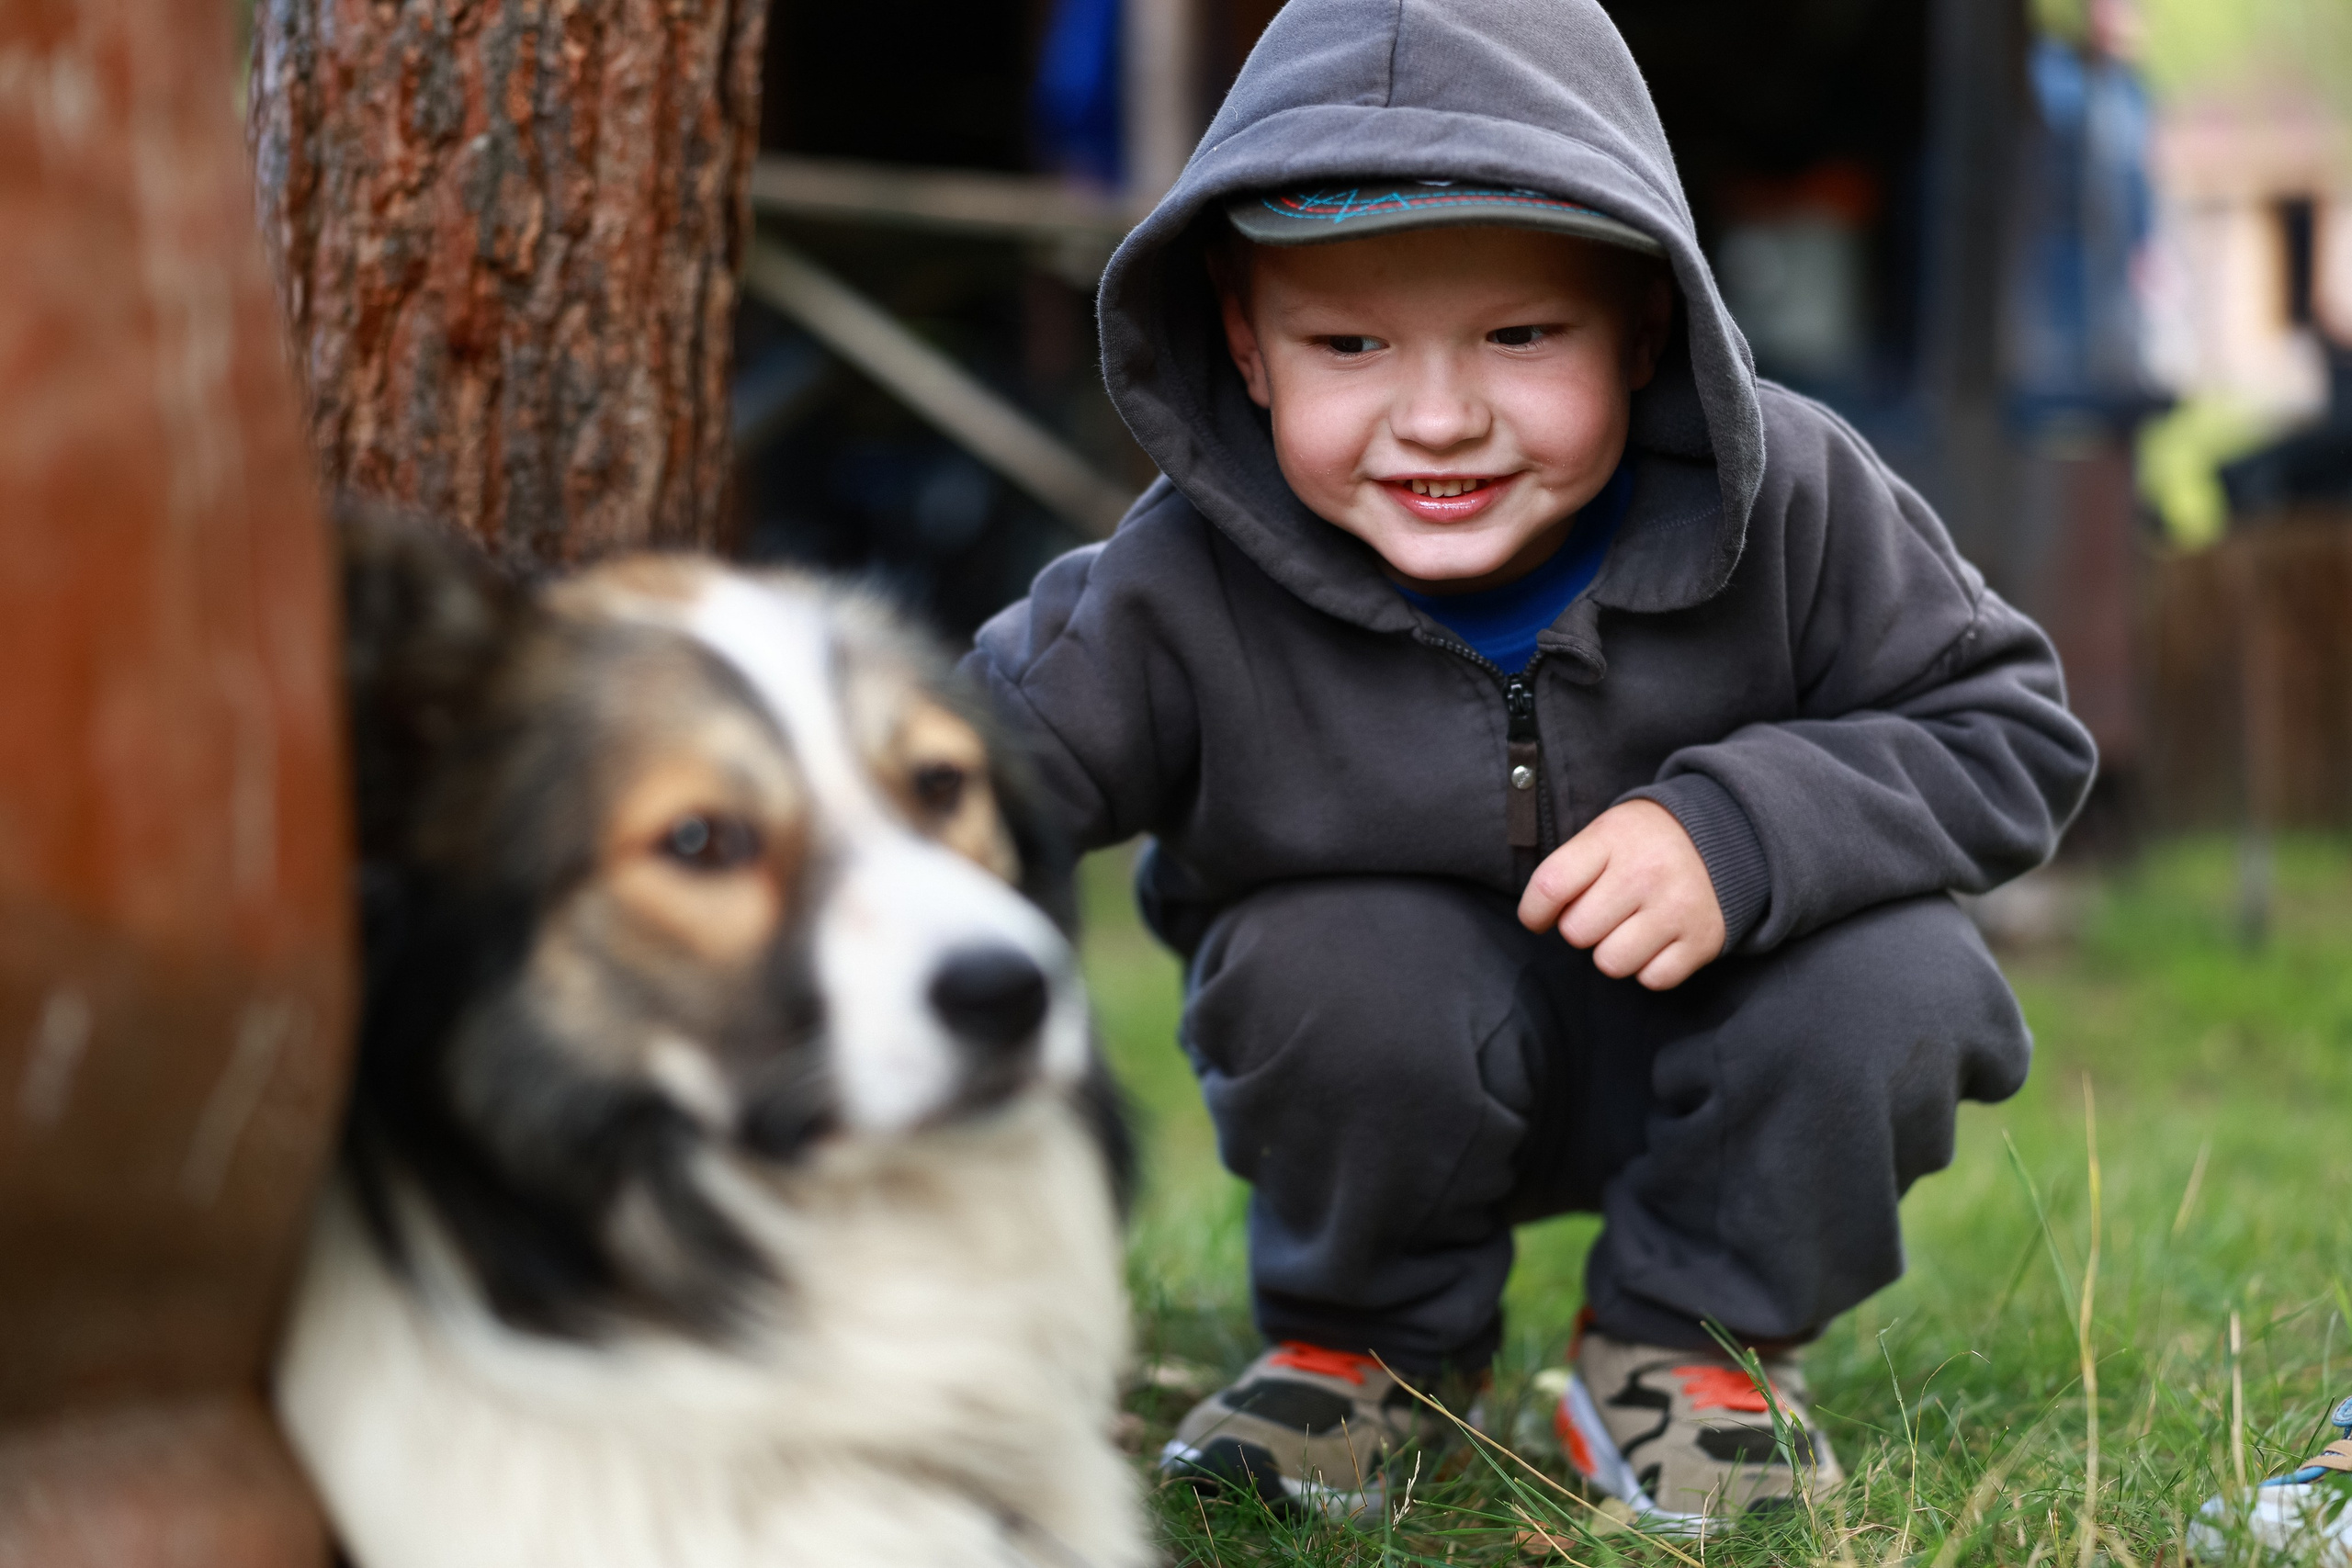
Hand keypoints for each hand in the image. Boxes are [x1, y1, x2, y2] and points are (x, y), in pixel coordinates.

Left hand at [1516, 799, 1725, 989]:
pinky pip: (1652, 979)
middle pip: (1577, 932)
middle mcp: (1645, 873)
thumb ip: (1570, 867)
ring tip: (1629, 927)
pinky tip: (1657, 939)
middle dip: (1581, 927)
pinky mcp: (1702, 940)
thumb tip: (1537, 917)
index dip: (1532, 912)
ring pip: (1611, 963)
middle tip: (1603, 911)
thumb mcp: (1607, 831)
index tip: (1537, 918)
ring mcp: (1676, 908)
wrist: (1727, 836)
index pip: (1550, 886)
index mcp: (1613, 838)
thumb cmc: (1648, 841)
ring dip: (1613, 951)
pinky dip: (1649, 967)